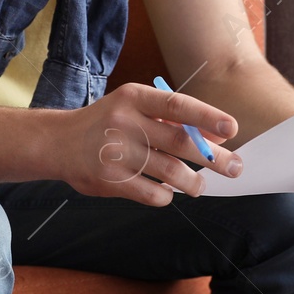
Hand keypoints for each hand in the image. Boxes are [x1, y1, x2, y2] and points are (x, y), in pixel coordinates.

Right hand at [46, 82, 243, 205]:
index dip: (207, 116)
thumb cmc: (107, 122)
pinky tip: (168, 192)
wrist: (58, 143)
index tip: (232, 129)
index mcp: (134, 97)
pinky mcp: (109, 181)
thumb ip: (169, 118)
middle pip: (179, 142)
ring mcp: (115, 153)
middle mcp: (124, 122)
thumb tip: (216, 136)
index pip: (178, 105)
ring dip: (193, 182)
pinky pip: (152, 194)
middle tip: (235, 168)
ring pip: (170, 172)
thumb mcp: (133, 106)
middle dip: (213, 158)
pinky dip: (166, 196)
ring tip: (200, 185)